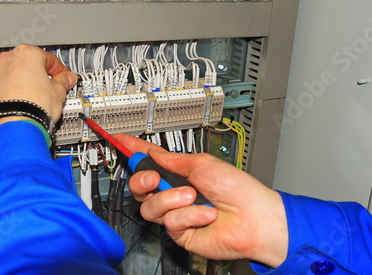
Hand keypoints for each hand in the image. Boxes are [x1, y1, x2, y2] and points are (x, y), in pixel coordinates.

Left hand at [0, 44, 76, 128]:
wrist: (13, 129)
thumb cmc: (33, 109)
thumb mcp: (58, 93)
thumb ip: (63, 82)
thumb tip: (67, 79)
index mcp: (26, 55)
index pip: (47, 58)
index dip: (58, 69)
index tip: (61, 77)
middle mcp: (5, 60)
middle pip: (24, 64)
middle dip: (34, 74)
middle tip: (44, 88)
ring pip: (6, 75)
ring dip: (16, 83)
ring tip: (26, 99)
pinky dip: (1, 93)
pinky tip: (11, 104)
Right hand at [116, 133, 287, 267]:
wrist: (254, 218)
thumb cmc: (237, 188)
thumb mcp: (202, 164)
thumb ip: (172, 160)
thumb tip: (152, 152)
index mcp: (179, 171)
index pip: (148, 158)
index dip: (131, 149)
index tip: (117, 140)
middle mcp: (174, 191)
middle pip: (140, 185)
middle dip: (143, 179)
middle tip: (155, 177)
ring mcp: (176, 212)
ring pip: (150, 205)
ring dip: (173, 199)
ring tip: (193, 197)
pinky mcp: (180, 232)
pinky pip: (169, 221)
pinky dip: (189, 215)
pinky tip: (205, 214)